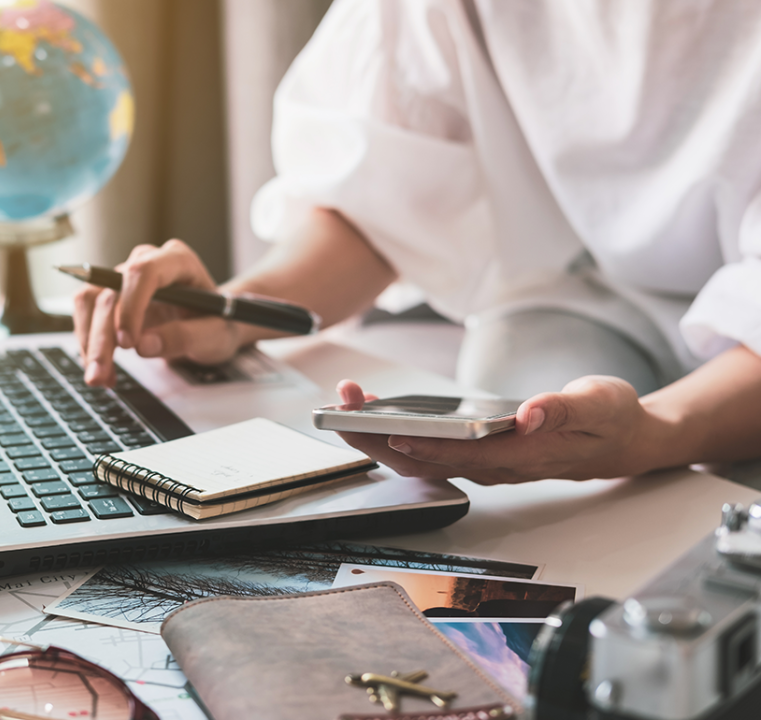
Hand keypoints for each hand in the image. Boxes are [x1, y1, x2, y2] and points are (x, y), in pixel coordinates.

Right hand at [73, 239, 243, 385]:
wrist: (210, 323)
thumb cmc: (217, 322)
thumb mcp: (215, 335)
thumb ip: (185, 337)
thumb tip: (143, 346)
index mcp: (178, 260)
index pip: (143, 272)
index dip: (130, 306)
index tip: (128, 343)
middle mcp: (147, 262)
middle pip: (110, 291)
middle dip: (102, 337)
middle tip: (100, 374)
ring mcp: (126, 278)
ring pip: (90, 301)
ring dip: (89, 342)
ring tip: (100, 377)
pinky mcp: (111, 296)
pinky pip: (88, 315)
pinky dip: (90, 345)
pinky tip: (105, 370)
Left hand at [332, 376, 661, 483]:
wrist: (623, 441)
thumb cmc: (611, 422)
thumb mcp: (600, 404)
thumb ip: (566, 409)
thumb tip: (532, 413)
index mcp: (524, 455)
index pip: (465, 456)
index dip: (427, 447)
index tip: (392, 432)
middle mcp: (497, 466)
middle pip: (427, 460)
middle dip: (381, 436)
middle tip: (344, 406)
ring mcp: (484, 463)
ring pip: (421, 456)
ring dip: (380, 434)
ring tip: (349, 401)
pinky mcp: (478, 454)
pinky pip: (429, 449)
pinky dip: (397, 431)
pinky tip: (378, 411)